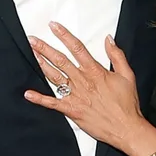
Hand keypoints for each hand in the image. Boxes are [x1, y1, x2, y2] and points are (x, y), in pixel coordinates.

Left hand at [23, 22, 155, 155]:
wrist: (125, 128)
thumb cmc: (127, 104)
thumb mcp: (127, 75)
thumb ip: (117, 55)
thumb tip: (109, 39)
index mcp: (95, 71)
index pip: (77, 48)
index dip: (64, 35)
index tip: (54, 26)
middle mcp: (82, 81)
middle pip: (60, 60)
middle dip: (45, 48)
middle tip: (32, 39)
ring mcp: (75, 96)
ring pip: (54, 77)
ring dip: (41, 65)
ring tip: (31, 55)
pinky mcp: (72, 110)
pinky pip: (52, 103)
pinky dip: (40, 99)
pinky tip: (28, 94)